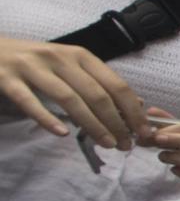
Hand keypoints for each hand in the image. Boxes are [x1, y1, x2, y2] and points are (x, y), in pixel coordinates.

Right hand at [0, 35, 148, 147]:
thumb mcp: (70, 65)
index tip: (143, 131)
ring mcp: (31, 66)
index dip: (133, 110)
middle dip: (116, 122)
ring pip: (69, 99)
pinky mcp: (6, 78)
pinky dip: (46, 118)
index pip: (115, 84)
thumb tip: (136, 104)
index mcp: (79, 55)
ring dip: (91, 124)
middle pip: (96, 94)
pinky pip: (29, 101)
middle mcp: (58, 58)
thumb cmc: (36, 62)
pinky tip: (62, 133)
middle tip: (125, 145)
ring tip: (106, 143)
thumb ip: (98, 82)